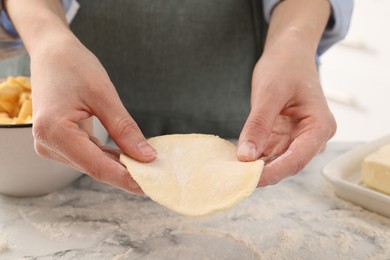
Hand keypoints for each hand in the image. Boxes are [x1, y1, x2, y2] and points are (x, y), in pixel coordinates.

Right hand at [30, 34, 155, 193]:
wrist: (52, 53)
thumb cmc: (74, 66)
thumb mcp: (103, 95)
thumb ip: (124, 129)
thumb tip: (147, 156)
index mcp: (54, 132)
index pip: (97, 166)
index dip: (126, 178)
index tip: (151, 186)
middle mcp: (48, 144)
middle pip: (95, 168)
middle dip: (127, 174)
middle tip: (158, 177)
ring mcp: (52, 145)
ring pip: (94, 164)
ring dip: (120, 166)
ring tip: (149, 168)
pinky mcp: (61, 142)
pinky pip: (90, 155)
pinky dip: (111, 156)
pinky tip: (130, 156)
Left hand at [237, 44, 335, 185]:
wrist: (288, 53)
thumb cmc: (285, 65)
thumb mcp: (269, 92)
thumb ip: (259, 125)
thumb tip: (245, 156)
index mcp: (320, 126)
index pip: (297, 158)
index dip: (273, 172)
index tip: (249, 180)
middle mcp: (313, 137)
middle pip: (288, 164)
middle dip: (263, 173)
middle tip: (235, 180)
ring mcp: (298, 138)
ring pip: (277, 161)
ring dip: (256, 167)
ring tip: (233, 172)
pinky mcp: (284, 136)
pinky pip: (269, 152)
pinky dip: (254, 157)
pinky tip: (237, 161)